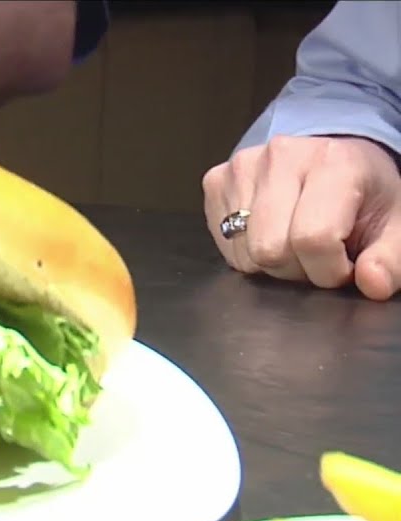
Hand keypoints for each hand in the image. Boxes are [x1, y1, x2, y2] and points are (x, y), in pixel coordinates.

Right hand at [202, 135, 400, 300]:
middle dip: (297, 268)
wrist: (331, 158)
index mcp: (332, 162)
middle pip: (270, 250)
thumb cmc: (364, 192)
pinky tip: (269, 232)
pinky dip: (247, 251)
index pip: (313, 238)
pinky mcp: (216, 181)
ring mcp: (242, 167)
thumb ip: (391, 258)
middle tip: (316, 254)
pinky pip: (225, 244)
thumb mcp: (393, 225)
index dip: (329, 269)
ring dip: (271, 262)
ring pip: (245, 253)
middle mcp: (280, 157)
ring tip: (292, 242)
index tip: (344, 265)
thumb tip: (373, 284)